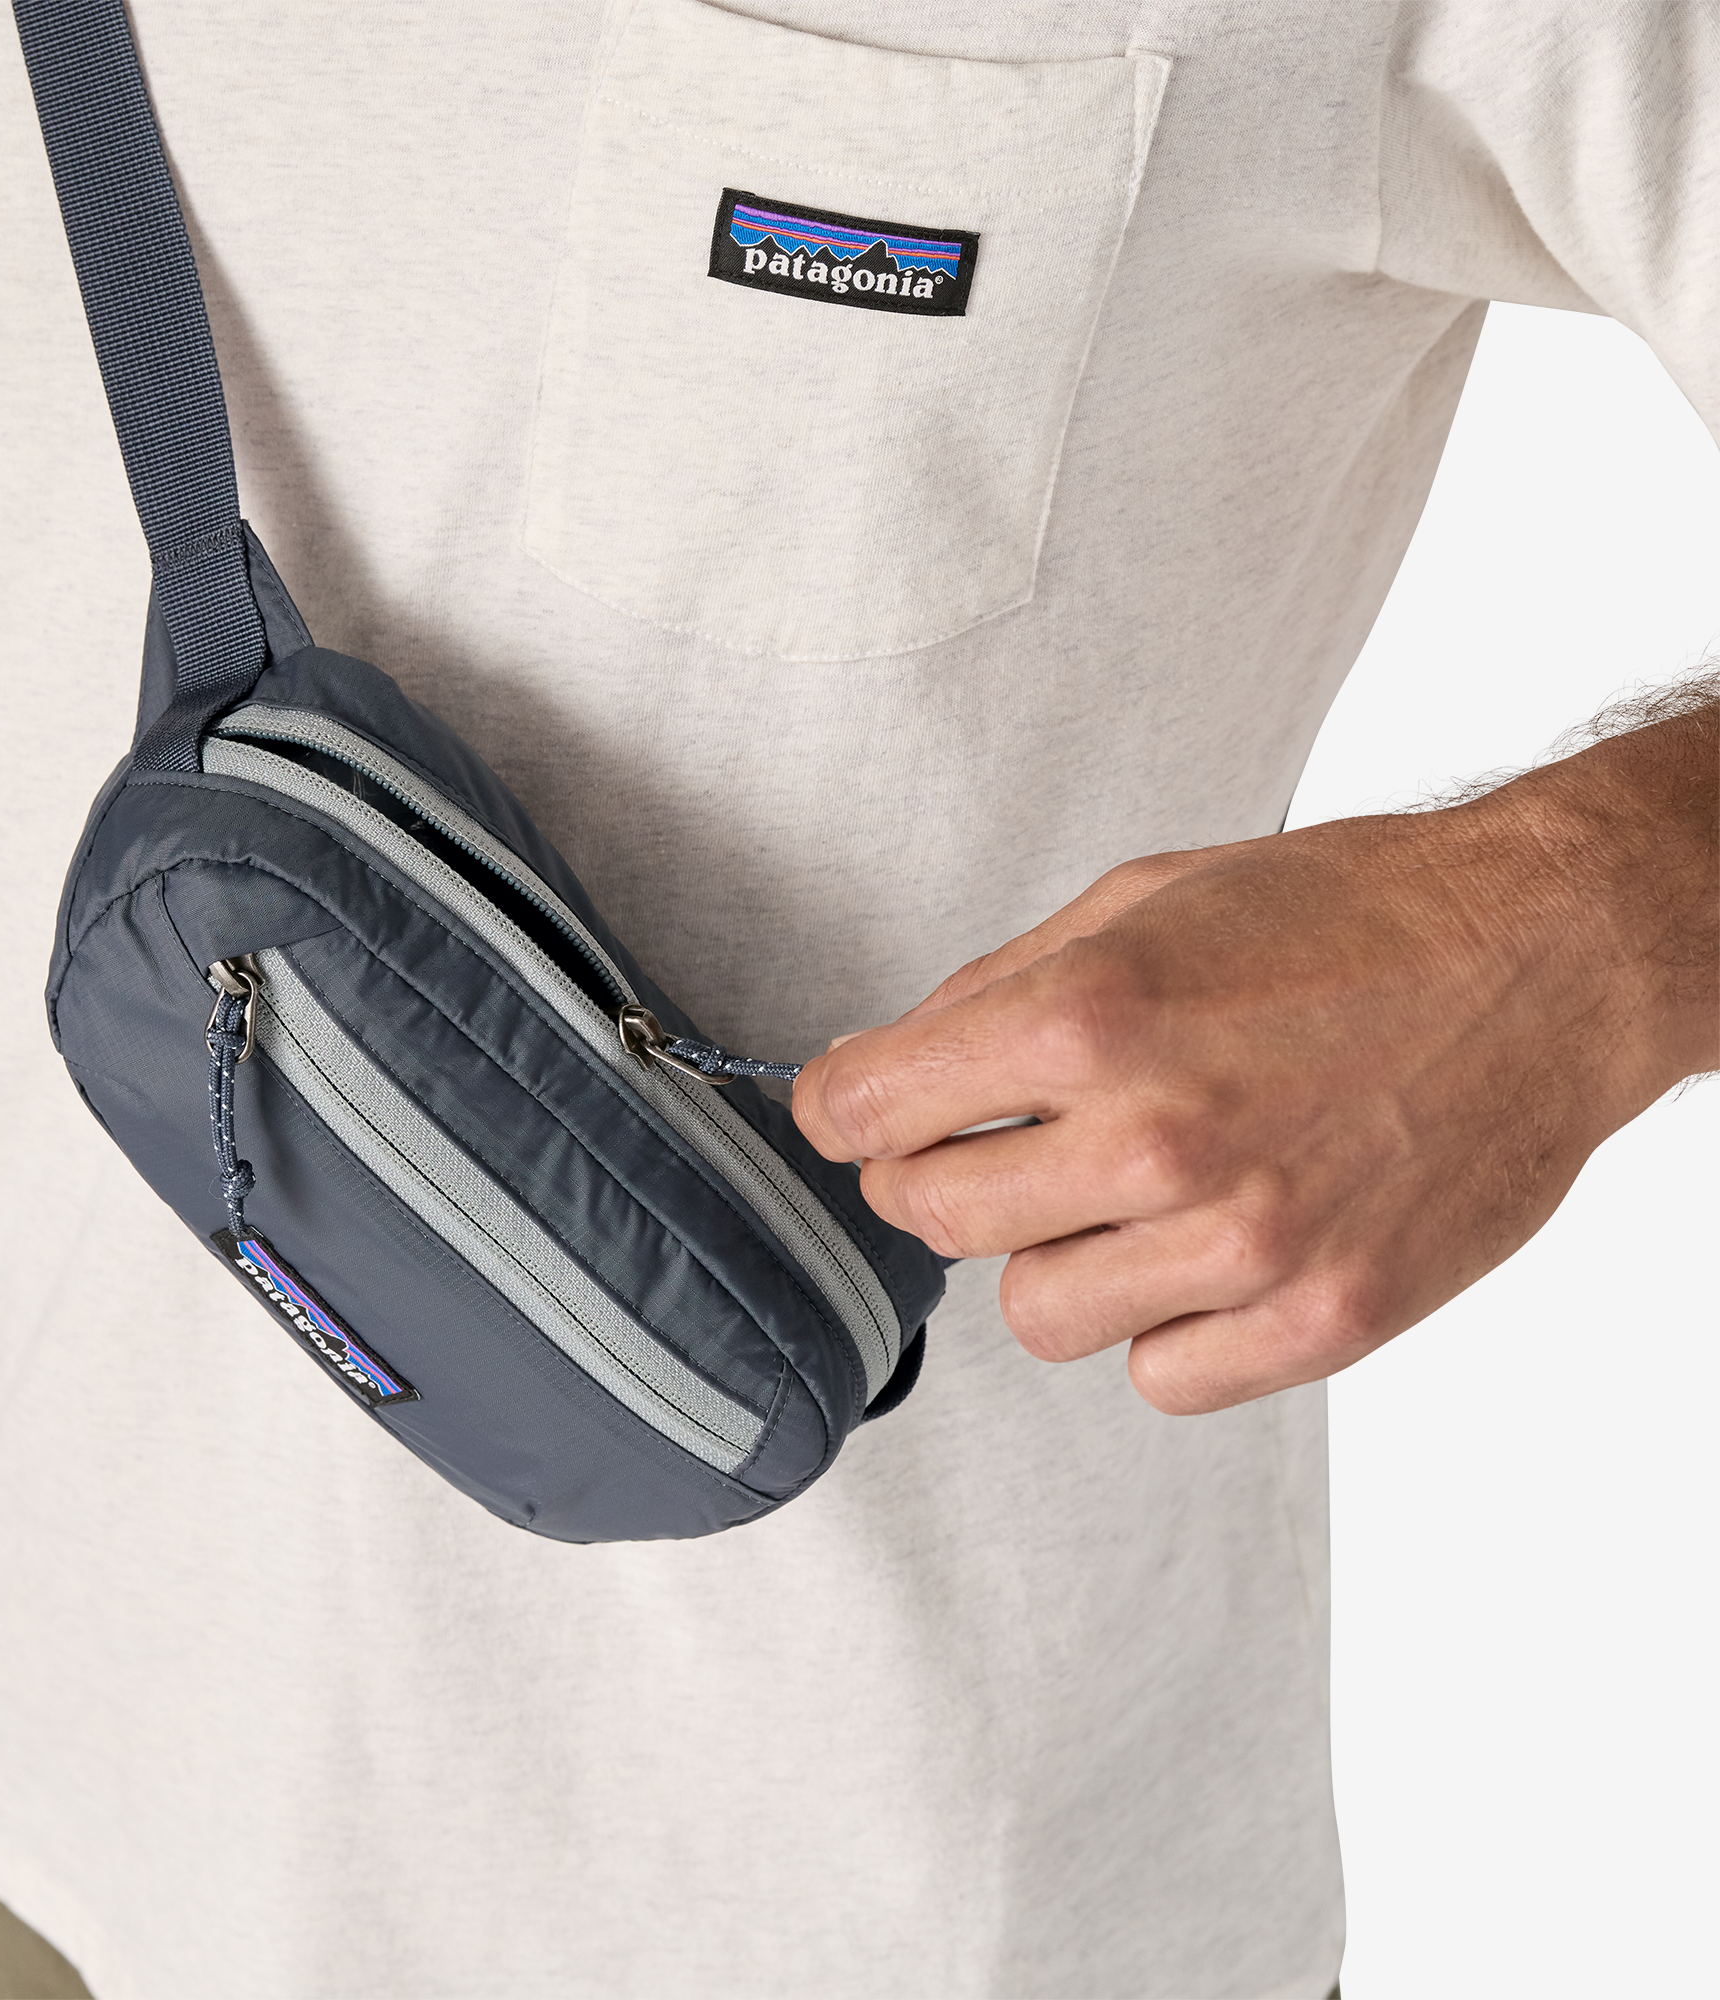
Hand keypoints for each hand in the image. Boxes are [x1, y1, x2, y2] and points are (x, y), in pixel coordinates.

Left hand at [792, 710, 1716, 1413]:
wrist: (1540, 959)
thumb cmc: (1351, 917)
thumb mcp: (1144, 897)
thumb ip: (998, 989)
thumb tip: (889, 1066)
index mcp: (1091, 1016)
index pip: (870, 1110)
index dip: (842, 1109)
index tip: (853, 1113)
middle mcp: (1155, 1138)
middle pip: (935, 1216)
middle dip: (937, 1176)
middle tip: (992, 1143)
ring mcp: (1241, 1243)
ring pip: (1036, 1314)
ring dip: (1055, 1256)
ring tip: (1125, 1195)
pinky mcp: (1318, 1319)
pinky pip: (1157, 1376)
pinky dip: (1161, 1326)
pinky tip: (1201, 1253)